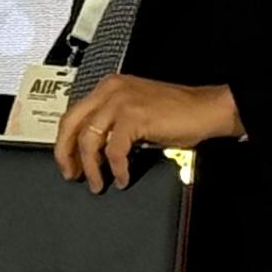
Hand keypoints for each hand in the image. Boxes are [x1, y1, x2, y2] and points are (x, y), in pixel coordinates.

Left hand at [52, 75, 242, 188]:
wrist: (206, 109)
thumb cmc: (177, 113)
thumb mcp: (135, 113)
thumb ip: (112, 124)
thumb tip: (92, 152)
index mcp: (108, 87)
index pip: (73, 114)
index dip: (65, 142)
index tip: (67, 161)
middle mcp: (110, 90)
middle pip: (72, 124)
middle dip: (66, 154)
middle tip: (71, 175)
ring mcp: (121, 101)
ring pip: (89, 139)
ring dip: (91, 167)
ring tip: (98, 183)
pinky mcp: (134, 116)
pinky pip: (114, 149)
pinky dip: (117, 168)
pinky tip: (122, 177)